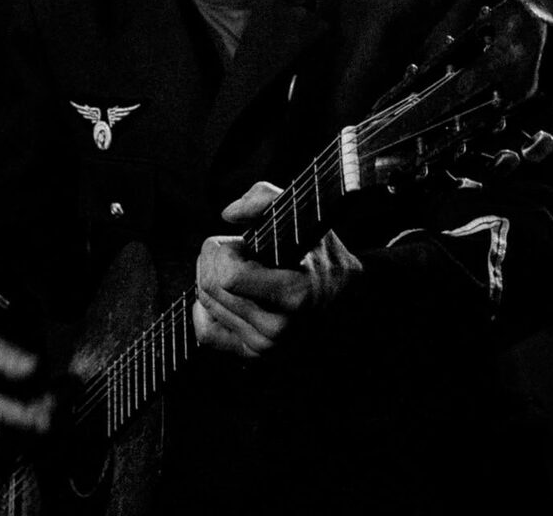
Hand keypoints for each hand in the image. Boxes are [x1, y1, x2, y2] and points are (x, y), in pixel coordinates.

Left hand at [193, 180, 361, 357]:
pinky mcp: (255, 354)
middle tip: (231, 248)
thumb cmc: (324, 255)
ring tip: (235, 267)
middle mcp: (278, 327)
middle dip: (211, 259)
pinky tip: (221, 293)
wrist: (349, 299)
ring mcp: (266, 345)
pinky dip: (204, 311)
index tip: (240, 241)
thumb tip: (227, 214)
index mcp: (293, 294)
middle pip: (211, 288)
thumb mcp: (305, 217)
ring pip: (206, 305)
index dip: (223, 251)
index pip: (227, 277)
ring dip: (210, 278)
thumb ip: (265, 198)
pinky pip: (207, 333)